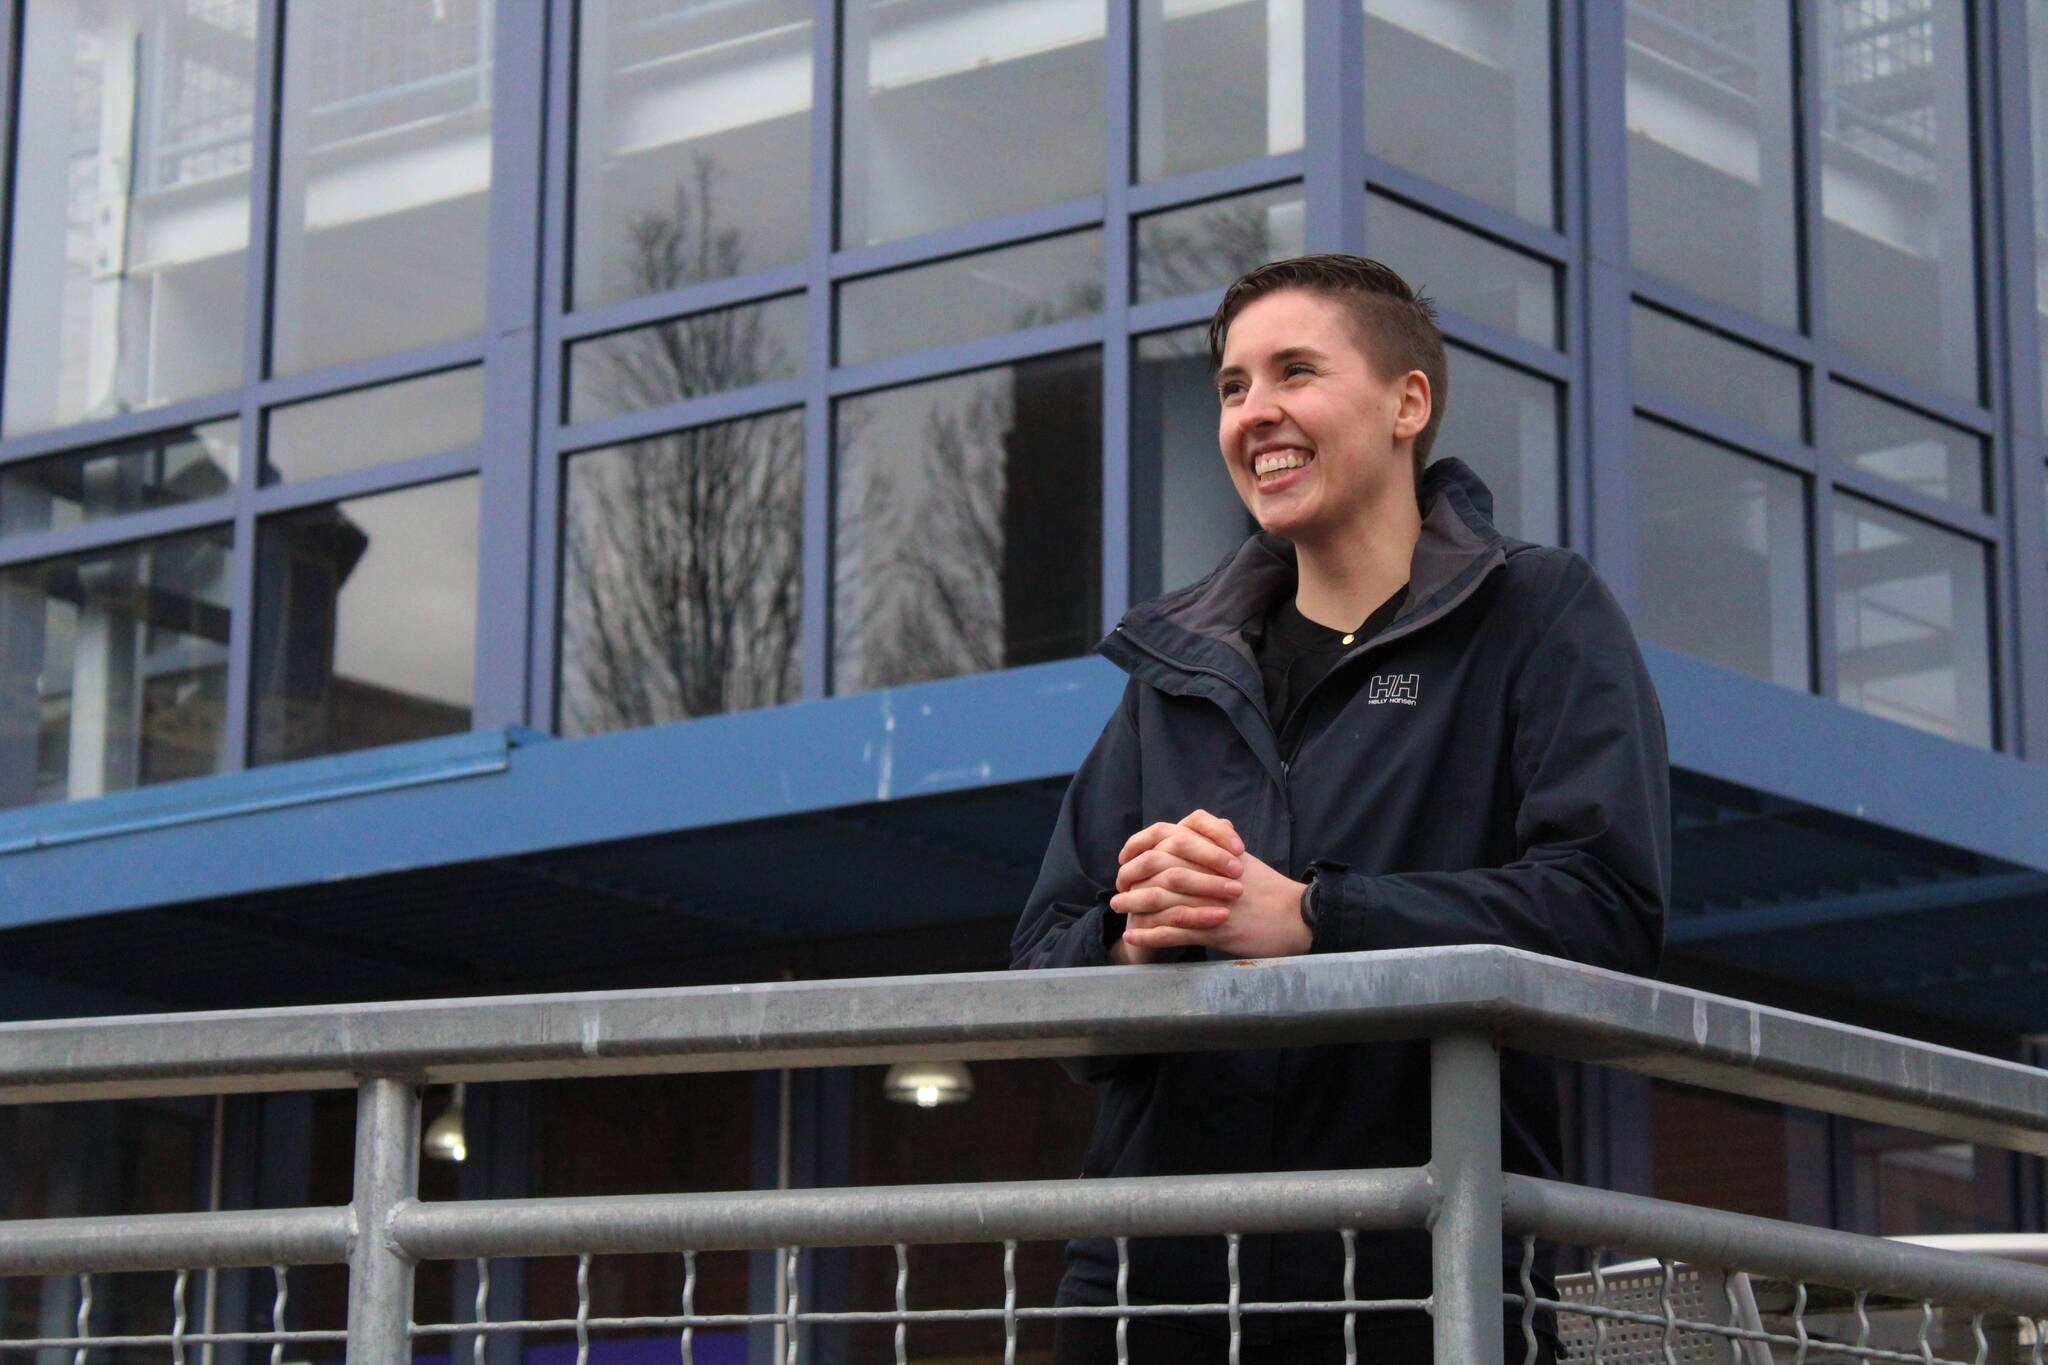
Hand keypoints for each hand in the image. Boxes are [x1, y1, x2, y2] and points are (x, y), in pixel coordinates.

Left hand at [1108, 811, 1312, 960]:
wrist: (1298, 916)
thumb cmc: (1271, 890)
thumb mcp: (1244, 859)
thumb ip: (1221, 843)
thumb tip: (1210, 827)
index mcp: (1214, 851)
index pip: (1167, 837)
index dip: (1140, 845)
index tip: (1126, 856)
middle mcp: (1209, 871)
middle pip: (1157, 866)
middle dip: (1132, 875)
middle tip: (1117, 886)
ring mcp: (1210, 900)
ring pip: (1160, 898)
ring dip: (1134, 904)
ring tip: (1117, 910)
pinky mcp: (1214, 928)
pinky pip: (1173, 931)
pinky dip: (1149, 935)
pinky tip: (1133, 937)